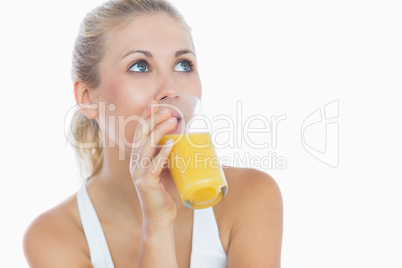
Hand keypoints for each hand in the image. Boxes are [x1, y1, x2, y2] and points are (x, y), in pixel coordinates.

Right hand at [129, 101, 177, 226]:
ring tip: (172, 121)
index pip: (140, 132)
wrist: (161, 215)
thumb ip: (173, 155)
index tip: (157, 105)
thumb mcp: (169, 168)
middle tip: (169, 110)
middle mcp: (135, 162)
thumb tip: (193, 140)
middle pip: (141, 135)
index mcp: (139, 157)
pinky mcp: (145, 182)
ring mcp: (138, 172)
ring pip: (146, 147)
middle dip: (154, 120)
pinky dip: (162, 153)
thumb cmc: (166, 191)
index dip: (147, 117)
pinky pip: (153, 165)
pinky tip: (170, 144)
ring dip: (159, 131)